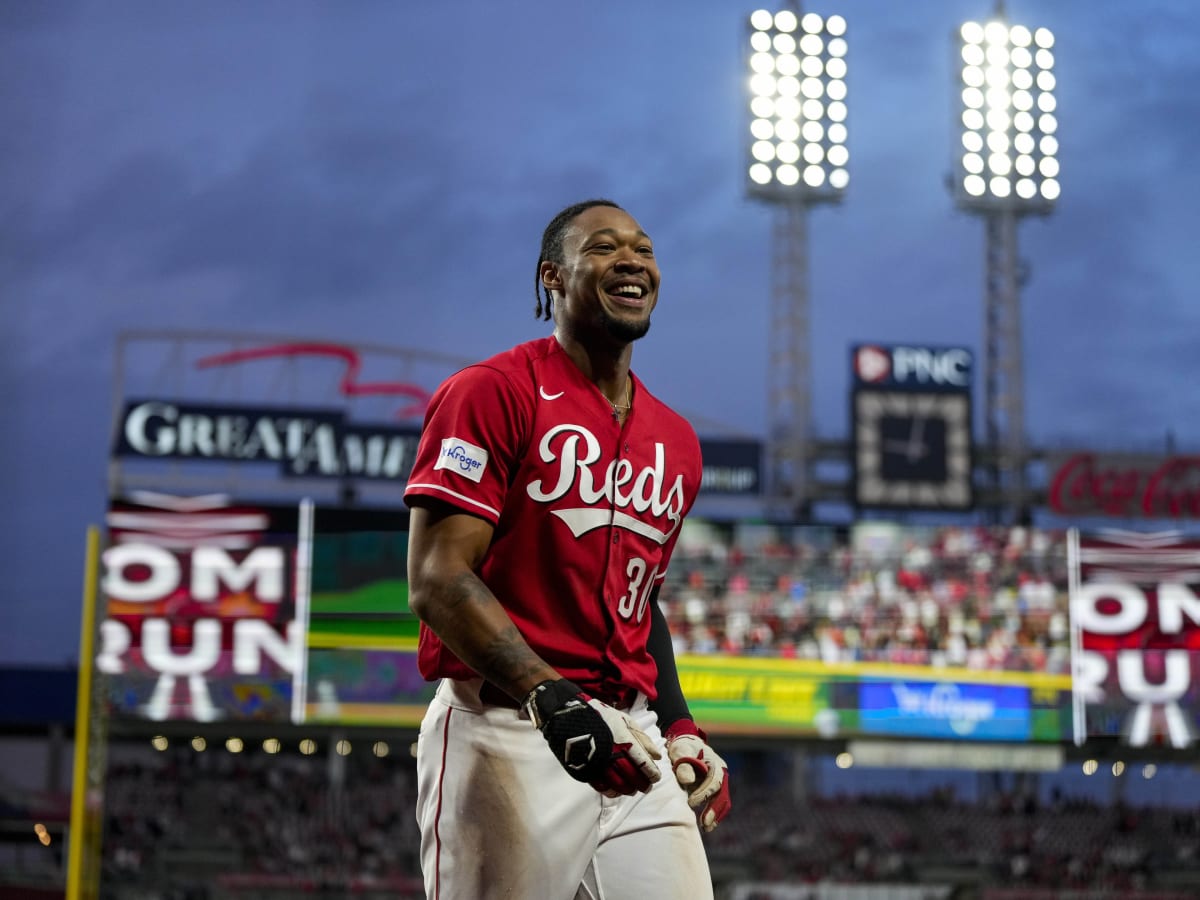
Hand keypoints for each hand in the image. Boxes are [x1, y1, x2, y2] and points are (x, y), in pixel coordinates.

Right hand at [524, 679, 661, 795]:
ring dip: (628, 790)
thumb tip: (657, 756)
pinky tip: (616, 790)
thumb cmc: (599, 716)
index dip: (651, 773)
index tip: (655, 777)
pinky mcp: (585, 770)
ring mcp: (598, 763)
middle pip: (632, 776)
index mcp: (623, 739)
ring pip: (618, 785)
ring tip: (632, 789)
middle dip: (642, 784)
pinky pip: (601, 787)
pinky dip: (611, 792)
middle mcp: (612, 753)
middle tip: (646, 787)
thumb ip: (641, 738)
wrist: (567, 715)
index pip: (643, 762)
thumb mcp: (623, 720)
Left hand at [664, 719, 730, 831]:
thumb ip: (683, 764)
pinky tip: (707, 825)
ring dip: (715, 814)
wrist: (686, 743)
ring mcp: (719, 781)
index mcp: (715, 763)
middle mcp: (721, 773)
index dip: (704, 793)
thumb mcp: (680, 751)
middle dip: (714, 809)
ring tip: (706, 828)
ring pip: (722, 800)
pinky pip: (718, 802)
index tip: (691, 803)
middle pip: (722, 793)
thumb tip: (687, 781)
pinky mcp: (714, 788)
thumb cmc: (682, 746)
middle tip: (705, 824)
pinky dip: (714, 813)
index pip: (713, 781)